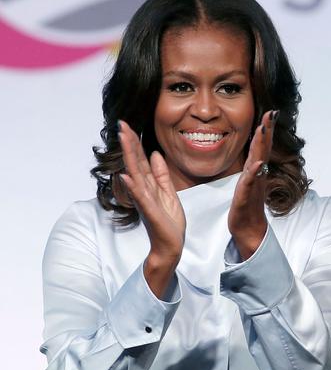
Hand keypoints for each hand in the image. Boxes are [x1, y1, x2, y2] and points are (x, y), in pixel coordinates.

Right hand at [118, 121, 185, 296]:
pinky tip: (126, 176)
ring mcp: (144, 200)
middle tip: (121, 124)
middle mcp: (143, 190)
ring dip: (129, 157)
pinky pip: (140, 197)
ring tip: (123, 139)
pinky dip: (133, 187)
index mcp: (149, 185)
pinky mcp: (149, 212)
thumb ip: (161, 175)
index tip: (127, 125)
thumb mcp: (169, 193)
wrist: (170, 245)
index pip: (140, 160)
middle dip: (129, 143)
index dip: (135, 143)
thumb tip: (154, 154)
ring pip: (135, 174)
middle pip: (135, 162)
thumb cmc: (168, 221)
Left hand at [228, 110, 276, 259]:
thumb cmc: (247, 206)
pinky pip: (249, 182)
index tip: (271, 113)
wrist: (248, 228)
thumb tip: (256, 155)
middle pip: (263, 149)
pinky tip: (257, 163)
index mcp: (255, 170)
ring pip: (257, 161)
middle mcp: (257, 175)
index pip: (261, 146)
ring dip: (261, 146)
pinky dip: (253, 172)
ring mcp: (253, 185)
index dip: (266, 129)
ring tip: (264, 130)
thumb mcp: (248, 182)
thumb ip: (252, 168)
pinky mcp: (245, 196)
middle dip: (267, 131)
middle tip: (272, 114)